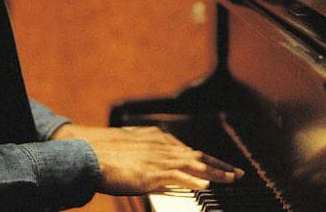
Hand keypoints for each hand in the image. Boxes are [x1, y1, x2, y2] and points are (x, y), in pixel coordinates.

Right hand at [51, 124, 243, 194]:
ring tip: (231, 179)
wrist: (87, 153)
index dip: (207, 160)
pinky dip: (194, 181)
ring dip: (215, 172)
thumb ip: (147, 159)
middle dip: (219, 165)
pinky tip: (206, 186)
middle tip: (237, 174)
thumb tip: (160, 173)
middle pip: (198, 155)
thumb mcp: (131, 153)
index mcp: (156, 139)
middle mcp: (161, 145)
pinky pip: (178, 176)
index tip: (220, 166)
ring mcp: (157, 158)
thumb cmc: (104, 155)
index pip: (189, 150)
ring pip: (194, 165)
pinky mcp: (150, 172)